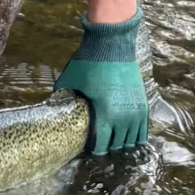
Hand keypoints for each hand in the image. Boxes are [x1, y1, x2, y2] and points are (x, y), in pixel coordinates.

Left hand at [54, 11, 148, 154]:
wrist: (112, 44)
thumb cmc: (89, 62)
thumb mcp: (70, 81)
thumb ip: (61, 96)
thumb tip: (51, 105)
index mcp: (105, 114)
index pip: (101, 146)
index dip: (93, 149)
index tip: (87, 147)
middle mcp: (123, 117)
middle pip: (117, 145)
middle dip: (107, 146)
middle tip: (99, 142)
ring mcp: (136, 111)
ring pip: (132, 140)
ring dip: (122, 142)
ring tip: (112, 139)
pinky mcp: (143, 103)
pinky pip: (143, 129)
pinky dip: (135, 134)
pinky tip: (127, 134)